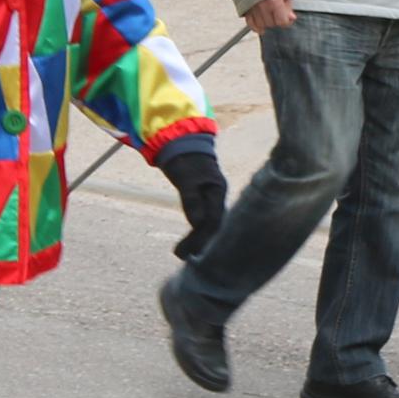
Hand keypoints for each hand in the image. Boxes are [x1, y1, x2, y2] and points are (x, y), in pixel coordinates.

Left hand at [159, 138, 227, 258]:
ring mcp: (212, 199)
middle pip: (212, 225)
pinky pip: (203, 220)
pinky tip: (187, 243)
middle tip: (181, 256)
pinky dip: (195, 232)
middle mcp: (217, 197)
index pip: (214, 220)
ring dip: (196, 240)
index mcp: (218, 190)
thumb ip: (191, 199)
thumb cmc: (185, 158)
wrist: (183, 142)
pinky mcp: (204, 200)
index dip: (204, 237)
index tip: (191, 251)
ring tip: (181, 254)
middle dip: (199, 242)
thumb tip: (197, 223)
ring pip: (208, 225)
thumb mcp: (186, 177)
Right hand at [242, 0, 297, 32]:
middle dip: (276, 19)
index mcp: (274, 0)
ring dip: (266, 21)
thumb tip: (291, 18)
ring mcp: (251, 7)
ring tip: (269, 13)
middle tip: (278, 11)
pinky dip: (255, 25)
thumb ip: (288, 3)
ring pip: (261, 25)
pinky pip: (250, 23)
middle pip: (271, 23)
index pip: (282, 21)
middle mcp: (262, 6)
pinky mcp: (243, 7)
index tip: (287, 16)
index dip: (286, 20)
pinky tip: (260, 26)